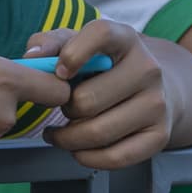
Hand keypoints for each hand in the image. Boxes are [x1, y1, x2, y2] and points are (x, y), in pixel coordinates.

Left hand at [24, 19, 171, 169]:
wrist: (155, 88)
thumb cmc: (105, 66)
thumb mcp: (81, 46)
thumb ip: (52, 43)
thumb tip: (31, 57)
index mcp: (126, 39)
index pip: (101, 34)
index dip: (73, 53)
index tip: (58, 72)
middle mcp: (147, 69)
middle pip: (87, 100)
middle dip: (64, 108)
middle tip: (62, 107)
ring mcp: (156, 103)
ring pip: (97, 132)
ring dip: (68, 138)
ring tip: (60, 132)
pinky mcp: (160, 135)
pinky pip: (114, 158)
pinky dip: (86, 157)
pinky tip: (77, 149)